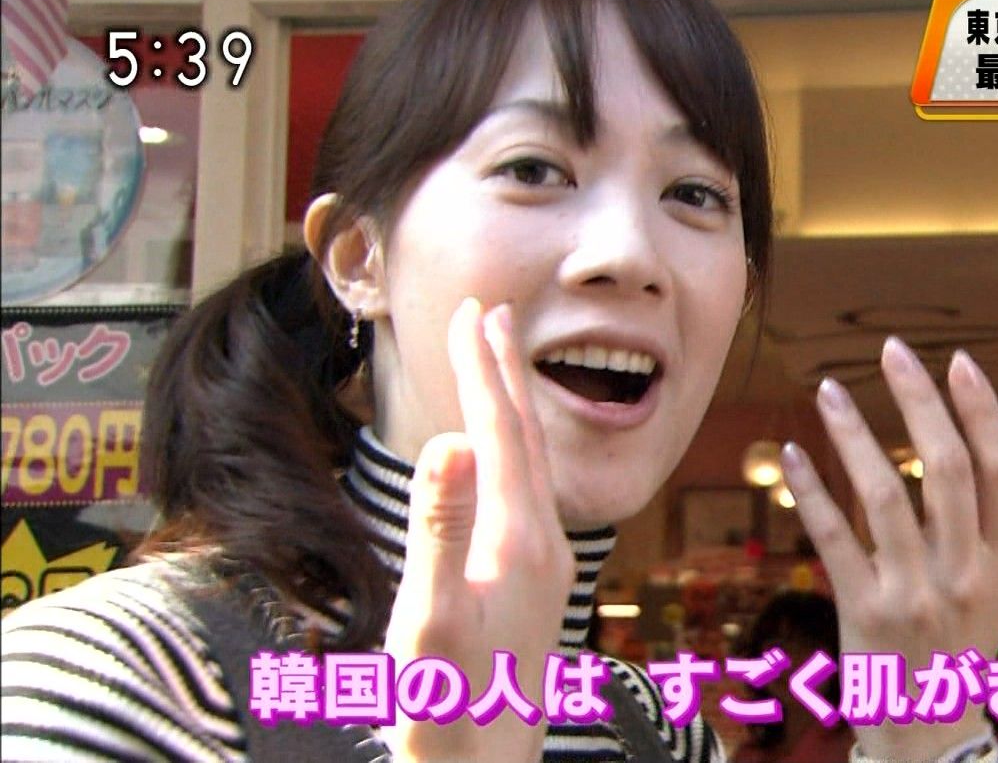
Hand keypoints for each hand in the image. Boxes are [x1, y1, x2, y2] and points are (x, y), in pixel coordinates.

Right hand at [382, 299, 573, 761]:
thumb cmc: (449, 709)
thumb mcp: (430, 621)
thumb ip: (440, 531)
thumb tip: (452, 443)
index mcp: (518, 541)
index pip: (502, 433)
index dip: (485, 371)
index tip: (474, 312)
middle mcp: (543, 544)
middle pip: (526, 439)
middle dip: (505, 373)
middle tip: (493, 314)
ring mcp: (543, 566)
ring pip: (532, 467)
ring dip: (513, 411)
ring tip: (500, 369)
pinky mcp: (533, 587)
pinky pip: (527, 496)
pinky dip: (514, 456)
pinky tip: (503, 464)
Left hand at [781, 338, 997, 761]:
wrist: (927, 731)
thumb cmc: (961, 650)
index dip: (982, 412)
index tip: (958, 361)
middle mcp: (964, 575)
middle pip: (946, 470)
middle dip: (919, 402)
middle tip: (893, 351)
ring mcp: (913, 595)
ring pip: (885, 496)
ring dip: (854, 436)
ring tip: (829, 391)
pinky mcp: (864, 612)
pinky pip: (833, 539)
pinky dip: (811, 491)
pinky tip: (793, 452)